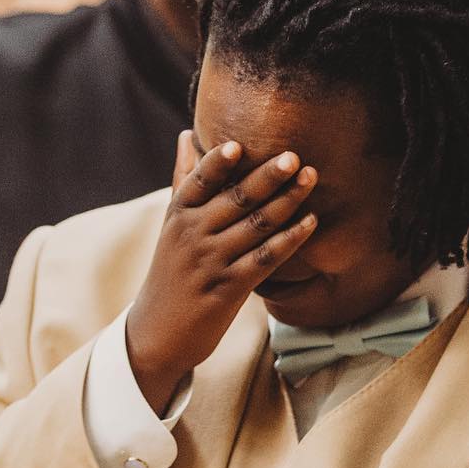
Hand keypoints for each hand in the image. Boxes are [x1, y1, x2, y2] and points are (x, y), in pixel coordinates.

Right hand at [125, 130, 317, 410]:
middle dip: (267, 176)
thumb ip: (184, 178)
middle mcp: (193, 234)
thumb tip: (186, 134)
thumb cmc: (171, 270)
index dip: (218, 162)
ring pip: (256, 225)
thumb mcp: (172, 223)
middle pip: (236, 199)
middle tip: (294, 156)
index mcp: (178, 214)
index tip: (240, 144)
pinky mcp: (229, 288)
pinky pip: (266, 258)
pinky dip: (290, 238)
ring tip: (311, 177)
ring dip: (287, 200)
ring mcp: (211, 262)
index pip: (199, 181)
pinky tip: (311, 221)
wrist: (157, 333)